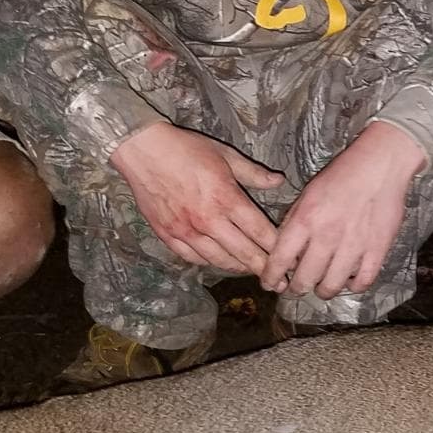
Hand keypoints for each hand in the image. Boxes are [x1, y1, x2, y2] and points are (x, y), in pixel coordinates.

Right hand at [110, 122, 284, 273]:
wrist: (143, 151)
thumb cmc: (186, 149)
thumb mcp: (226, 155)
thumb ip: (254, 173)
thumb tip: (279, 181)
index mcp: (227, 199)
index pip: (259, 231)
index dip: (276, 247)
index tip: (288, 258)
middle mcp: (209, 220)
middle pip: (243, 252)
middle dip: (263, 268)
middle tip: (278, 282)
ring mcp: (186, 231)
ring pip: (218, 260)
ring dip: (238, 268)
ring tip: (250, 272)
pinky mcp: (168, 235)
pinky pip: (193, 258)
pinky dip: (209, 263)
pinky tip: (218, 263)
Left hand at [262, 121, 426, 298]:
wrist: (381, 164)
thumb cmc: (342, 175)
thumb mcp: (308, 193)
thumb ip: (294, 221)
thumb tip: (284, 249)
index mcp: (305, 220)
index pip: (280, 260)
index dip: (271, 277)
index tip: (269, 284)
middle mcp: (327, 237)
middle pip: (304, 280)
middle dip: (297, 288)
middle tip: (298, 287)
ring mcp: (353, 246)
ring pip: (331, 287)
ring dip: (323, 291)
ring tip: (323, 287)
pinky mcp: (377, 250)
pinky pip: (361, 282)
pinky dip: (352, 287)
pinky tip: (349, 280)